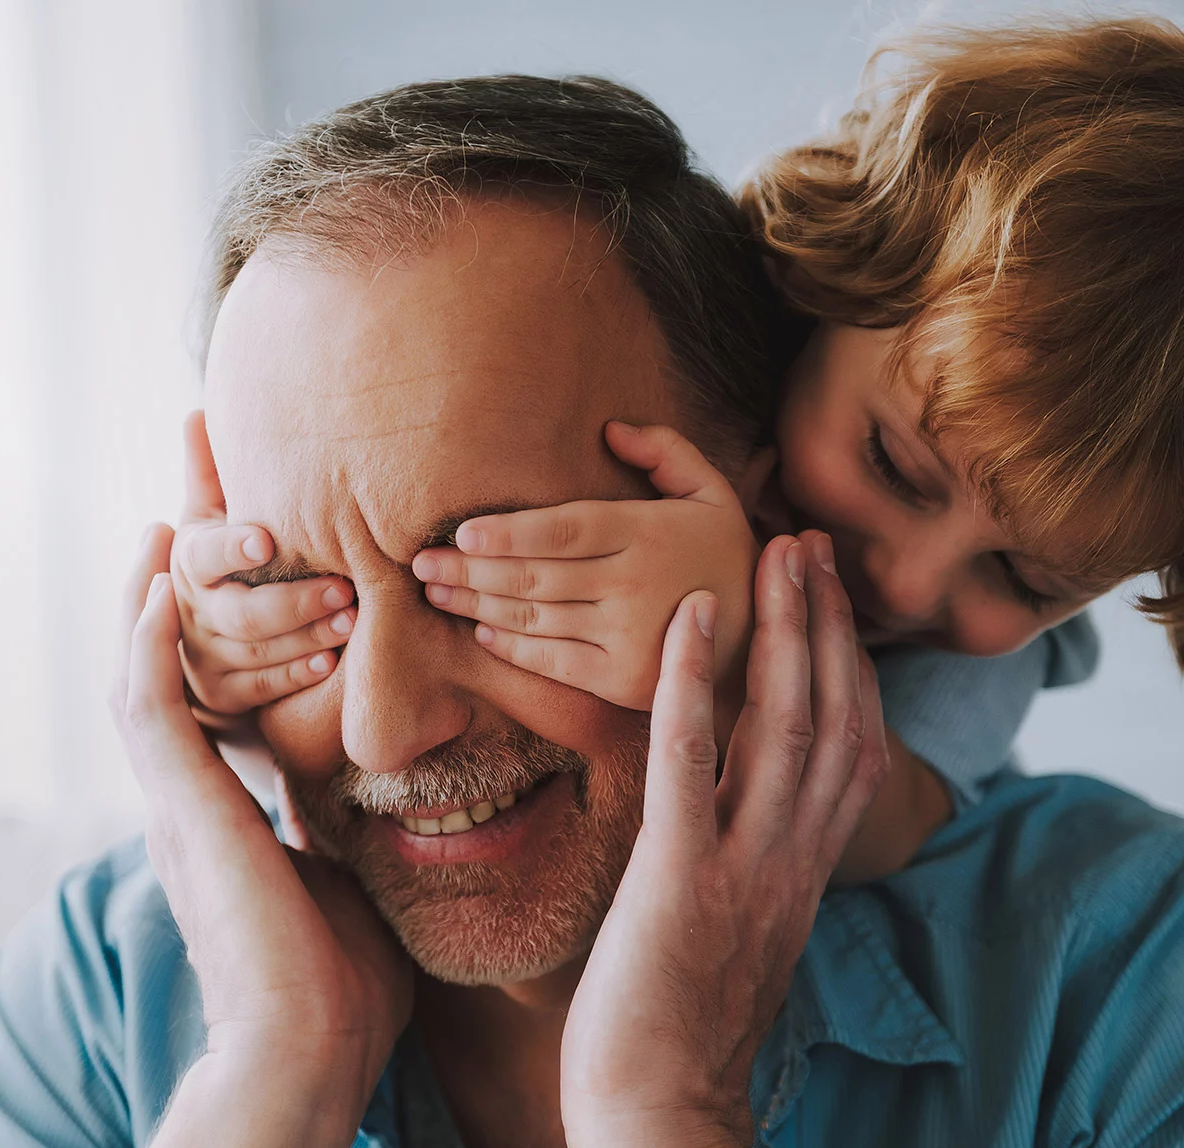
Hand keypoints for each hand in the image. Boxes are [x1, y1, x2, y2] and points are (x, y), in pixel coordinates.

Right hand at [111, 524, 409, 1146]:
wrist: (313, 1046)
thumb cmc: (345, 981)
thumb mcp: (350, 868)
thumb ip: (343, 818)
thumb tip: (386, 789)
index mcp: (228, 801)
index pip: (216, 676)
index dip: (219, 607)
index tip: (245, 534)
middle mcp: (191, 788)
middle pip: (167, 650)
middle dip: (181, 565)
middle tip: (191, 478)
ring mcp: (177, 797)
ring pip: (143, 662)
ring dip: (158, 582)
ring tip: (169, 501)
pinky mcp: (181, 806)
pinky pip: (145, 699)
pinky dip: (144, 635)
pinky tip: (155, 575)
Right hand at [170, 411, 356, 726]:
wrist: (199, 634)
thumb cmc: (223, 560)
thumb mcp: (209, 517)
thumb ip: (209, 472)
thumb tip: (197, 411)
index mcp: (187, 560)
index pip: (207, 554)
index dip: (234, 548)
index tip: (267, 540)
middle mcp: (189, 611)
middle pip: (239, 613)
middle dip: (293, 602)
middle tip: (346, 587)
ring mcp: (203, 657)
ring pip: (256, 652)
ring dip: (307, 637)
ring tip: (354, 620)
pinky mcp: (222, 694)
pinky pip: (261, 688)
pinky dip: (296, 674)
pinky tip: (332, 662)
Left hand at [411, 421, 756, 711]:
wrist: (764, 640)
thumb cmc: (726, 556)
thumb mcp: (713, 492)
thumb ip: (666, 452)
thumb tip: (608, 429)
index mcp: (648, 534)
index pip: (565, 531)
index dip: (509, 532)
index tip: (462, 531)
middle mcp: (634, 586)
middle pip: (536, 576)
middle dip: (470, 569)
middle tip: (419, 561)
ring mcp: (628, 637)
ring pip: (535, 618)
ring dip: (477, 605)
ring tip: (435, 591)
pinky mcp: (622, 681)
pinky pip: (553, 662)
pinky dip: (512, 647)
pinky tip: (481, 630)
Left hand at [560, 531, 887, 1147]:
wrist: (658, 1122)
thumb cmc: (679, 1036)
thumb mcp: (737, 938)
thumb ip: (751, 871)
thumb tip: (734, 816)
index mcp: (802, 876)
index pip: (850, 752)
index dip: (848, 668)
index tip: (832, 602)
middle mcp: (791, 865)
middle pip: (834, 722)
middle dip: (828, 626)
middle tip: (812, 544)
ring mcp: (742, 872)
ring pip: (784, 728)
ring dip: (783, 631)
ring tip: (775, 554)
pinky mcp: (679, 884)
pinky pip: (690, 766)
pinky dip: (690, 685)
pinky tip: (685, 616)